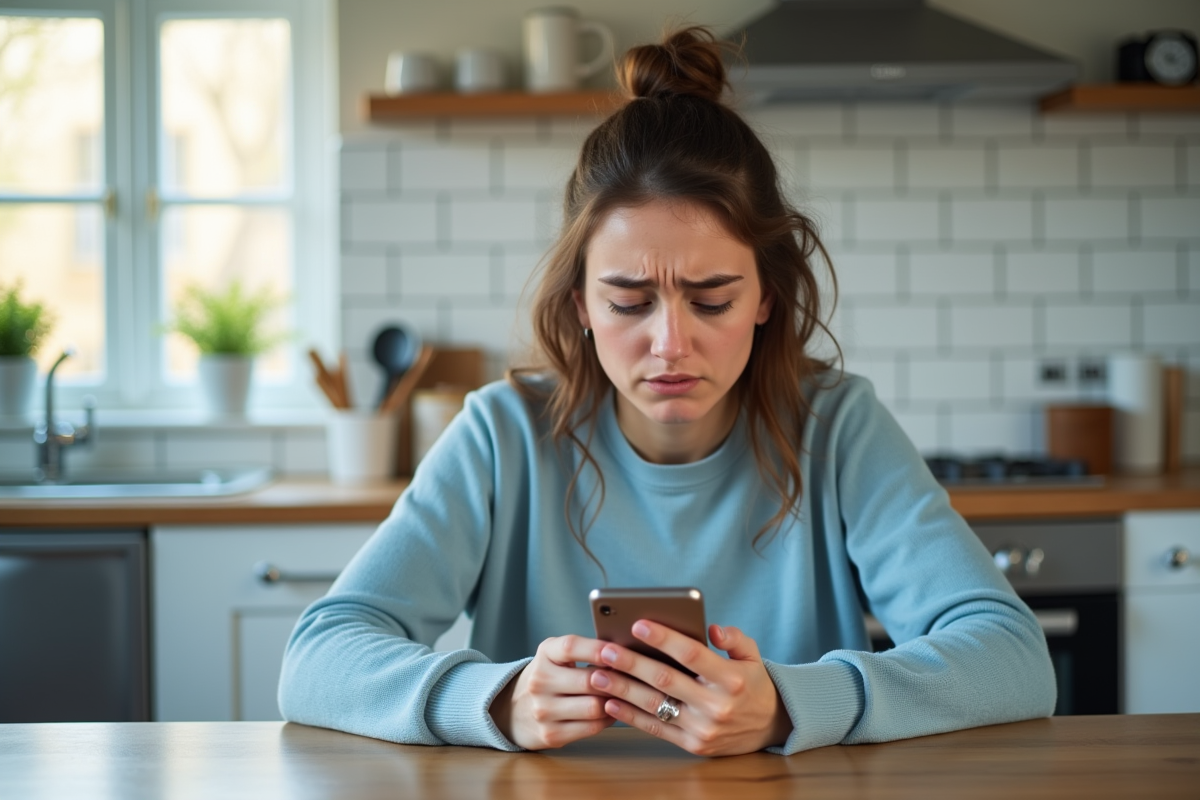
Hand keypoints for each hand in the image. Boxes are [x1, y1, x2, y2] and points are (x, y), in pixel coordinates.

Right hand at [490, 635, 615, 749]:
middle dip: (615, 680)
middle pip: (589, 681)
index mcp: (545, 654)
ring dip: (614, 702)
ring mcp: (543, 710)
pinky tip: (611, 711)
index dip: (598, 649)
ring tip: (623, 696)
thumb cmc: (548, 678)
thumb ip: (583, 651)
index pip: (572, 646)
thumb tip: (624, 652)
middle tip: (632, 678)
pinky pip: (592, 727)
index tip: (618, 650)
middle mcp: (540, 681)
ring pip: (594, 707)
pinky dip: (607, 719)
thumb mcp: (556, 656)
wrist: (512, 710)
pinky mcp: (551, 734)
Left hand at [589, 621, 792, 755]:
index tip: (637, 624)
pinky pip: (656, 729)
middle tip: (606, 649)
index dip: (663, 639)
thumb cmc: (753, 684)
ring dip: (622, 690)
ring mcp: (703, 728)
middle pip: (666, 680)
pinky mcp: (693, 745)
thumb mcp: (753, 656)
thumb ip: (734, 638)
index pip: (692, 654)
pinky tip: (610, 702)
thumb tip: (711, 628)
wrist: (771, 727)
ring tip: (597, 675)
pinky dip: (630, 716)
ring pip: (655, 706)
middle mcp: (716, 705)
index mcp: (731, 679)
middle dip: (632, 663)